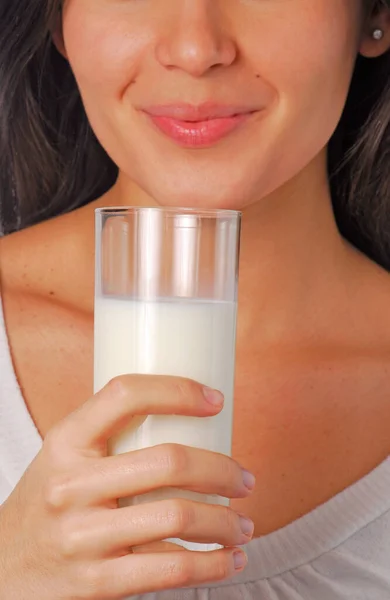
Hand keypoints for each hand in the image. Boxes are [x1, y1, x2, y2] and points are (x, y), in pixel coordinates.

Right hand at [0, 375, 254, 598]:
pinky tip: (230, 560)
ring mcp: (82, 536)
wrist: (4, 567)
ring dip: (227, 522)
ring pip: (178, 517)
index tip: (216, 400)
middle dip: (223, 470)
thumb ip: (111, 435)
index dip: (178, 390)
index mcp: (66, 441)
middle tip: (245, 480)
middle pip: (169, 462)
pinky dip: (213, 566)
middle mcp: (71, 484)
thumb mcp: (64, 455)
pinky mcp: (96, 583)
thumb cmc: (50, 500)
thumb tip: (186, 415)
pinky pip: (170, 570)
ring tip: (245, 524)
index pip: (125, 394)